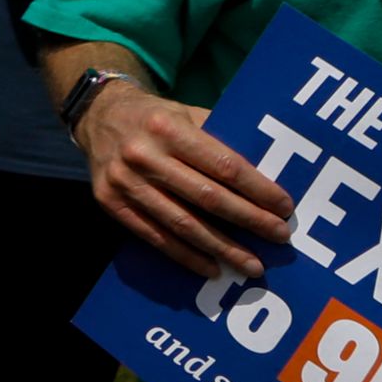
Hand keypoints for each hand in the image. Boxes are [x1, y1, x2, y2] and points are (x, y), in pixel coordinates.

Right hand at [78, 80, 294, 279]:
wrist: (97, 115)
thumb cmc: (154, 117)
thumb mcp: (185, 113)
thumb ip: (218, 139)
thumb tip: (266, 175)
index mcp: (167, 127)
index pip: (224, 165)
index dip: (258, 190)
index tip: (285, 207)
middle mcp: (143, 154)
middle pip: (208, 198)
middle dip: (250, 220)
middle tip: (279, 237)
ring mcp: (125, 181)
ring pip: (183, 224)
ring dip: (223, 248)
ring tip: (252, 265)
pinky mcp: (110, 202)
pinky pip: (155, 237)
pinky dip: (186, 256)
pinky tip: (212, 267)